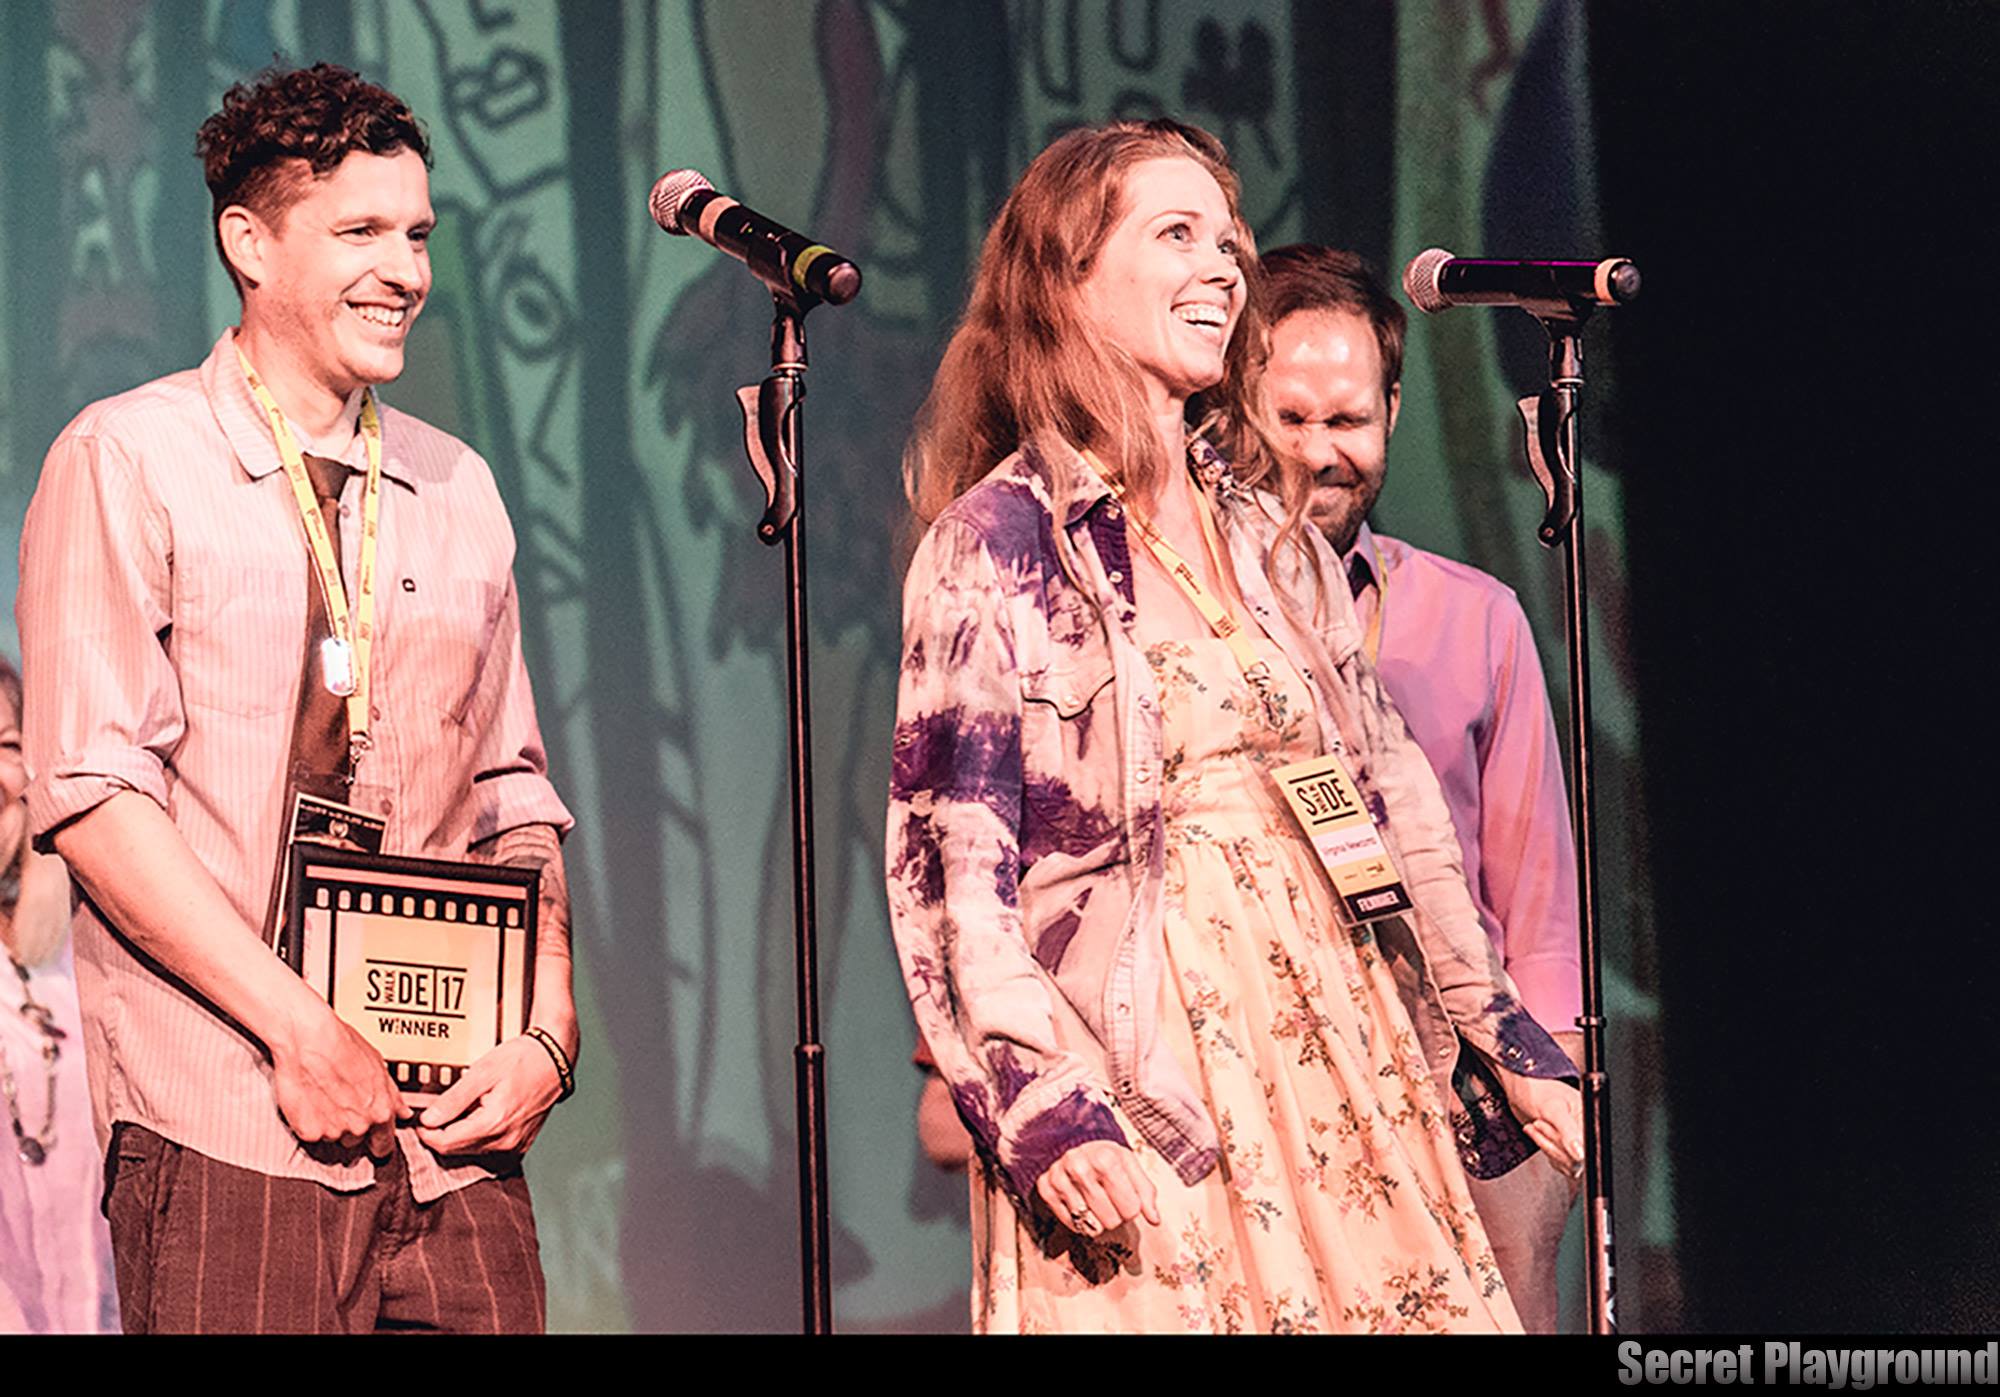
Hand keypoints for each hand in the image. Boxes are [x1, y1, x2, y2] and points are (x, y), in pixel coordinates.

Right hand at [269, 996, 406, 1155]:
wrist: (307, 1039)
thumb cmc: (341, 1045)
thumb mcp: (378, 1065)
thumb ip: (392, 1094)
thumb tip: (403, 1111)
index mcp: (382, 1110)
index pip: (385, 1144)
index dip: (379, 1141)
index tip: (375, 1139)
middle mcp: (360, 1124)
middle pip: (357, 1139)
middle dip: (352, 1126)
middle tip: (341, 1102)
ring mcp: (333, 1130)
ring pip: (334, 1137)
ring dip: (330, 1124)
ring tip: (323, 1097)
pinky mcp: (309, 1132)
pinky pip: (311, 1134)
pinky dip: (309, 1122)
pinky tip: (309, 1101)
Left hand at [414, 1035, 561, 1156]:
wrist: (553, 1060)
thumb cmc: (522, 1060)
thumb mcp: (482, 1072)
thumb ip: (453, 1100)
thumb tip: (428, 1120)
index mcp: (494, 1124)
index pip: (444, 1143)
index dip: (426, 1132)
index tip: (421, 1118)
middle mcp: (505, 1142)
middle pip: (456, 1150)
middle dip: (441, 1133)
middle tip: (439, 1110)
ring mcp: (514, 1147)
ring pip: (470, 1151)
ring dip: (459, 1134)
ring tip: (465, 1108)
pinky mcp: (520, 1146)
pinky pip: (487, 1149)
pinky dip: (477, 1136)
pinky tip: (481, 1116)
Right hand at [1036, 1140, 1160, 1236]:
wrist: (1070, 1141)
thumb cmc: (1105, 1156)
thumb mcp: (1129, 1164)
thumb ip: (1146, 1191)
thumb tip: (1155, 1220)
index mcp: (1106, 1159)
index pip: (1131, 1209)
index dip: (1133, 1208)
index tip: (1126, 1197)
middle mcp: (1080, 1168)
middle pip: (1112, 1221)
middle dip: (1116, 1216)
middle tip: (1110, 1200)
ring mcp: (1060, 1179)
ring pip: (1091, 1227)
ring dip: (1098, 1220)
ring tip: (1096, 1202)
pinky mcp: (1046, 1189)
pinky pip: (1071, 1225)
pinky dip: (1080, 1221)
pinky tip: (1081, 1204)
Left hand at [1499, 1070, 1583, 1177]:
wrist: (1521, 1090)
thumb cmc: (1538, 1092)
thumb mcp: (1553, 1108)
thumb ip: (1567, 1131)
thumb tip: (1580, 1154)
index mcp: (1592, 1118)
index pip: (1592, 1145)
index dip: (1575, 1147)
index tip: (1558, 1136)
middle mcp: (1588, 1131)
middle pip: (1579, 1157)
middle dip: (1555, 1142)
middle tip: (1540, 1123)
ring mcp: (1578, 1142)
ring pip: (1569, 1162)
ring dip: (1548, 1147)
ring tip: (1537, 1125)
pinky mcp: (1567, 1150)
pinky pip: (1561, 1163)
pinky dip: (1547, 1151)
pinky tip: (1538, 1135)